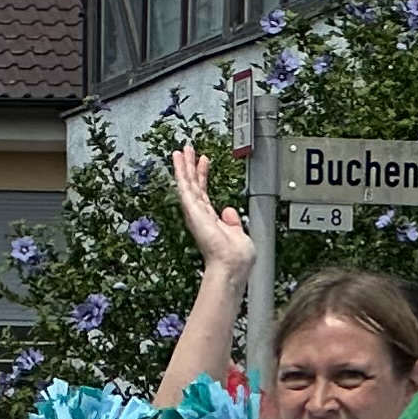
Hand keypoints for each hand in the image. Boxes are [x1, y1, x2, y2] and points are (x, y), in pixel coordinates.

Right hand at [171, 144, 255, 278]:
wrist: (231, 267)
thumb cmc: (235, 258)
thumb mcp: (238, 234)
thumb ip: (233, 222)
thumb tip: (228, 210)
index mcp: (210, 220)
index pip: (205, 193)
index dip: (203, 176)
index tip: (204, 162)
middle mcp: (200, 215)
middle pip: (193, 186)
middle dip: (190, 167)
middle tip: (187, 151)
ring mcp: (195, 212)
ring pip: (187, 184)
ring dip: (184, 166)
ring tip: (181, 151)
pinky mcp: (193, 210)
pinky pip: (186, 187)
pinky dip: (181, 173)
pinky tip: (179, 161)